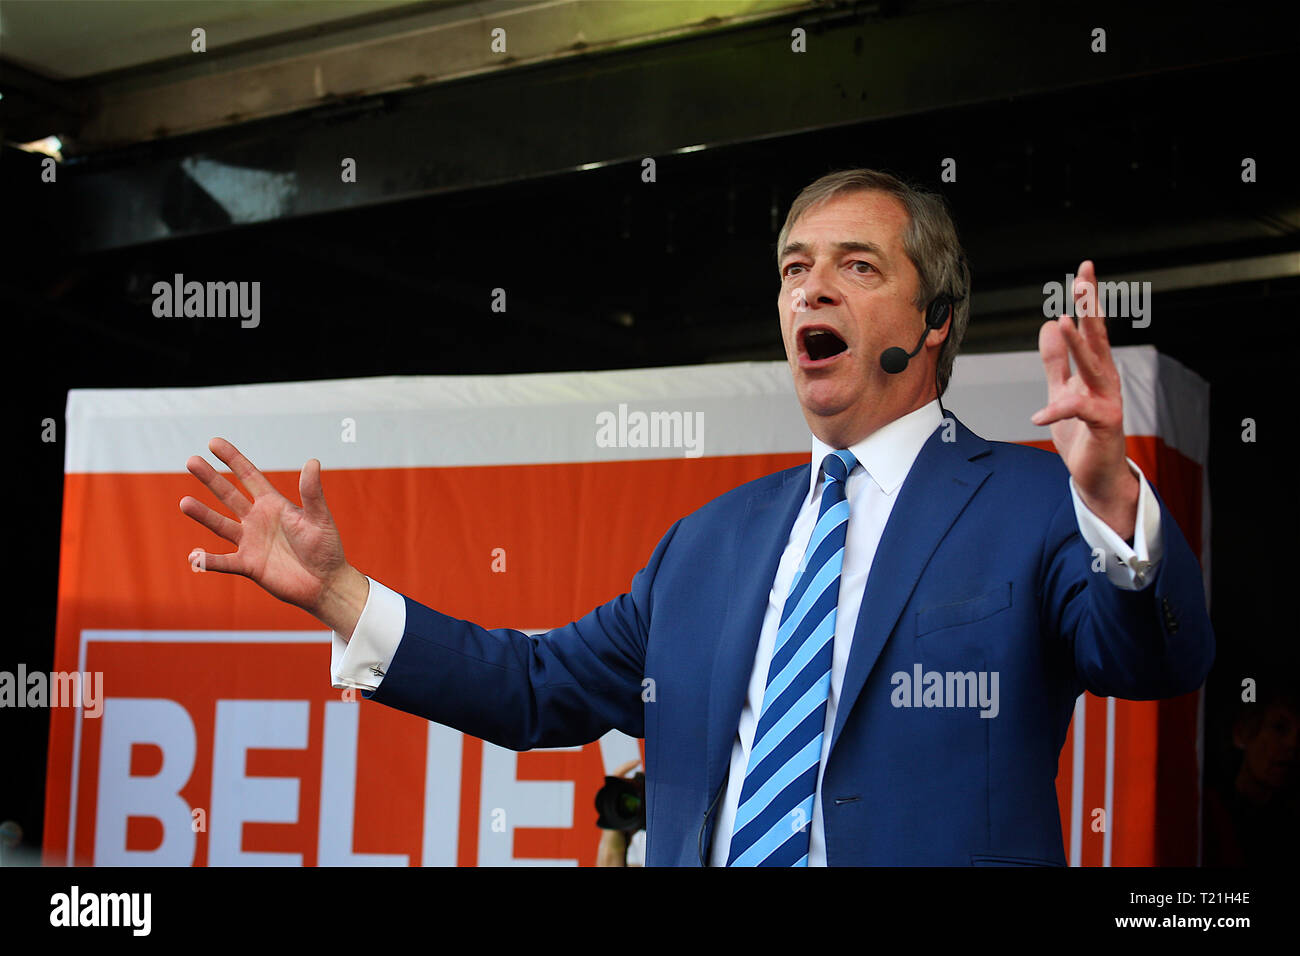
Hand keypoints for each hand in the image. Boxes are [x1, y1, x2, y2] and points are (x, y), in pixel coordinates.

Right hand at [180, 438, 365, 629]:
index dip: (233, 459)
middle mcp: (257, 520)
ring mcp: (250, 542)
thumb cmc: (326, 547)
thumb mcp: (319, 517)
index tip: (213, 442)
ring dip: (203, 515)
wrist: (326, 582)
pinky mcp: (249, 566)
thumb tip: (313, 461)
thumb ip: (312, 492)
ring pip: (221, 525)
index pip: (249, 476)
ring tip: (184, 502)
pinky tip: (193, 556)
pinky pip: (225, 562)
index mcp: (273, 504)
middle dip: (211, 478)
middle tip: (191, 460)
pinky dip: (209, 561)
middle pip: (229, 495)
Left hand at [1031, 260, 1138, 539]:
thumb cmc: (1083, 434)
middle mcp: (1106, 380)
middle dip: (1090, 309)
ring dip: (1078, 344)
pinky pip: (1078, 411)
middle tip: (1082, 280)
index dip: (1088, 300)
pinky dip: (1057, 411)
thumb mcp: (1063, 391)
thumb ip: (1056, 361)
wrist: (1096, 475)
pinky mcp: (1102, 425)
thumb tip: (1049, 325)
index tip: (1084, 271)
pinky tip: (1039, 414)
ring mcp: (1107, 401)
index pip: (1092, 329)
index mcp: (1097, 370)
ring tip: (1062, 320)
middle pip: (1099, 338)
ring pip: (1093, 366)